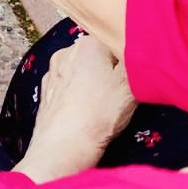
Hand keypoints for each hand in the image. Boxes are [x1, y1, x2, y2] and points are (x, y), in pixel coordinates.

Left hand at [16, 35, 135, 182]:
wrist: (63, 147)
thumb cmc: (100, 112)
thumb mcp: (131, 84)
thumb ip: (137, 62)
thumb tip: (142, 48)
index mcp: (88, 43)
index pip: (116, 41)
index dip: (128, 61)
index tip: (134, 78)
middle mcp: (66, 51)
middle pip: (98, 56)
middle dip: (109, 71)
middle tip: (120, 94)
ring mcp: (52, 72)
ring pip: (81, 72)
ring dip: (93, 84)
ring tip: (102, 106)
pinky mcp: (45, 92)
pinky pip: (68, 88)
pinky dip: (77, 96)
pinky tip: (84, 112)